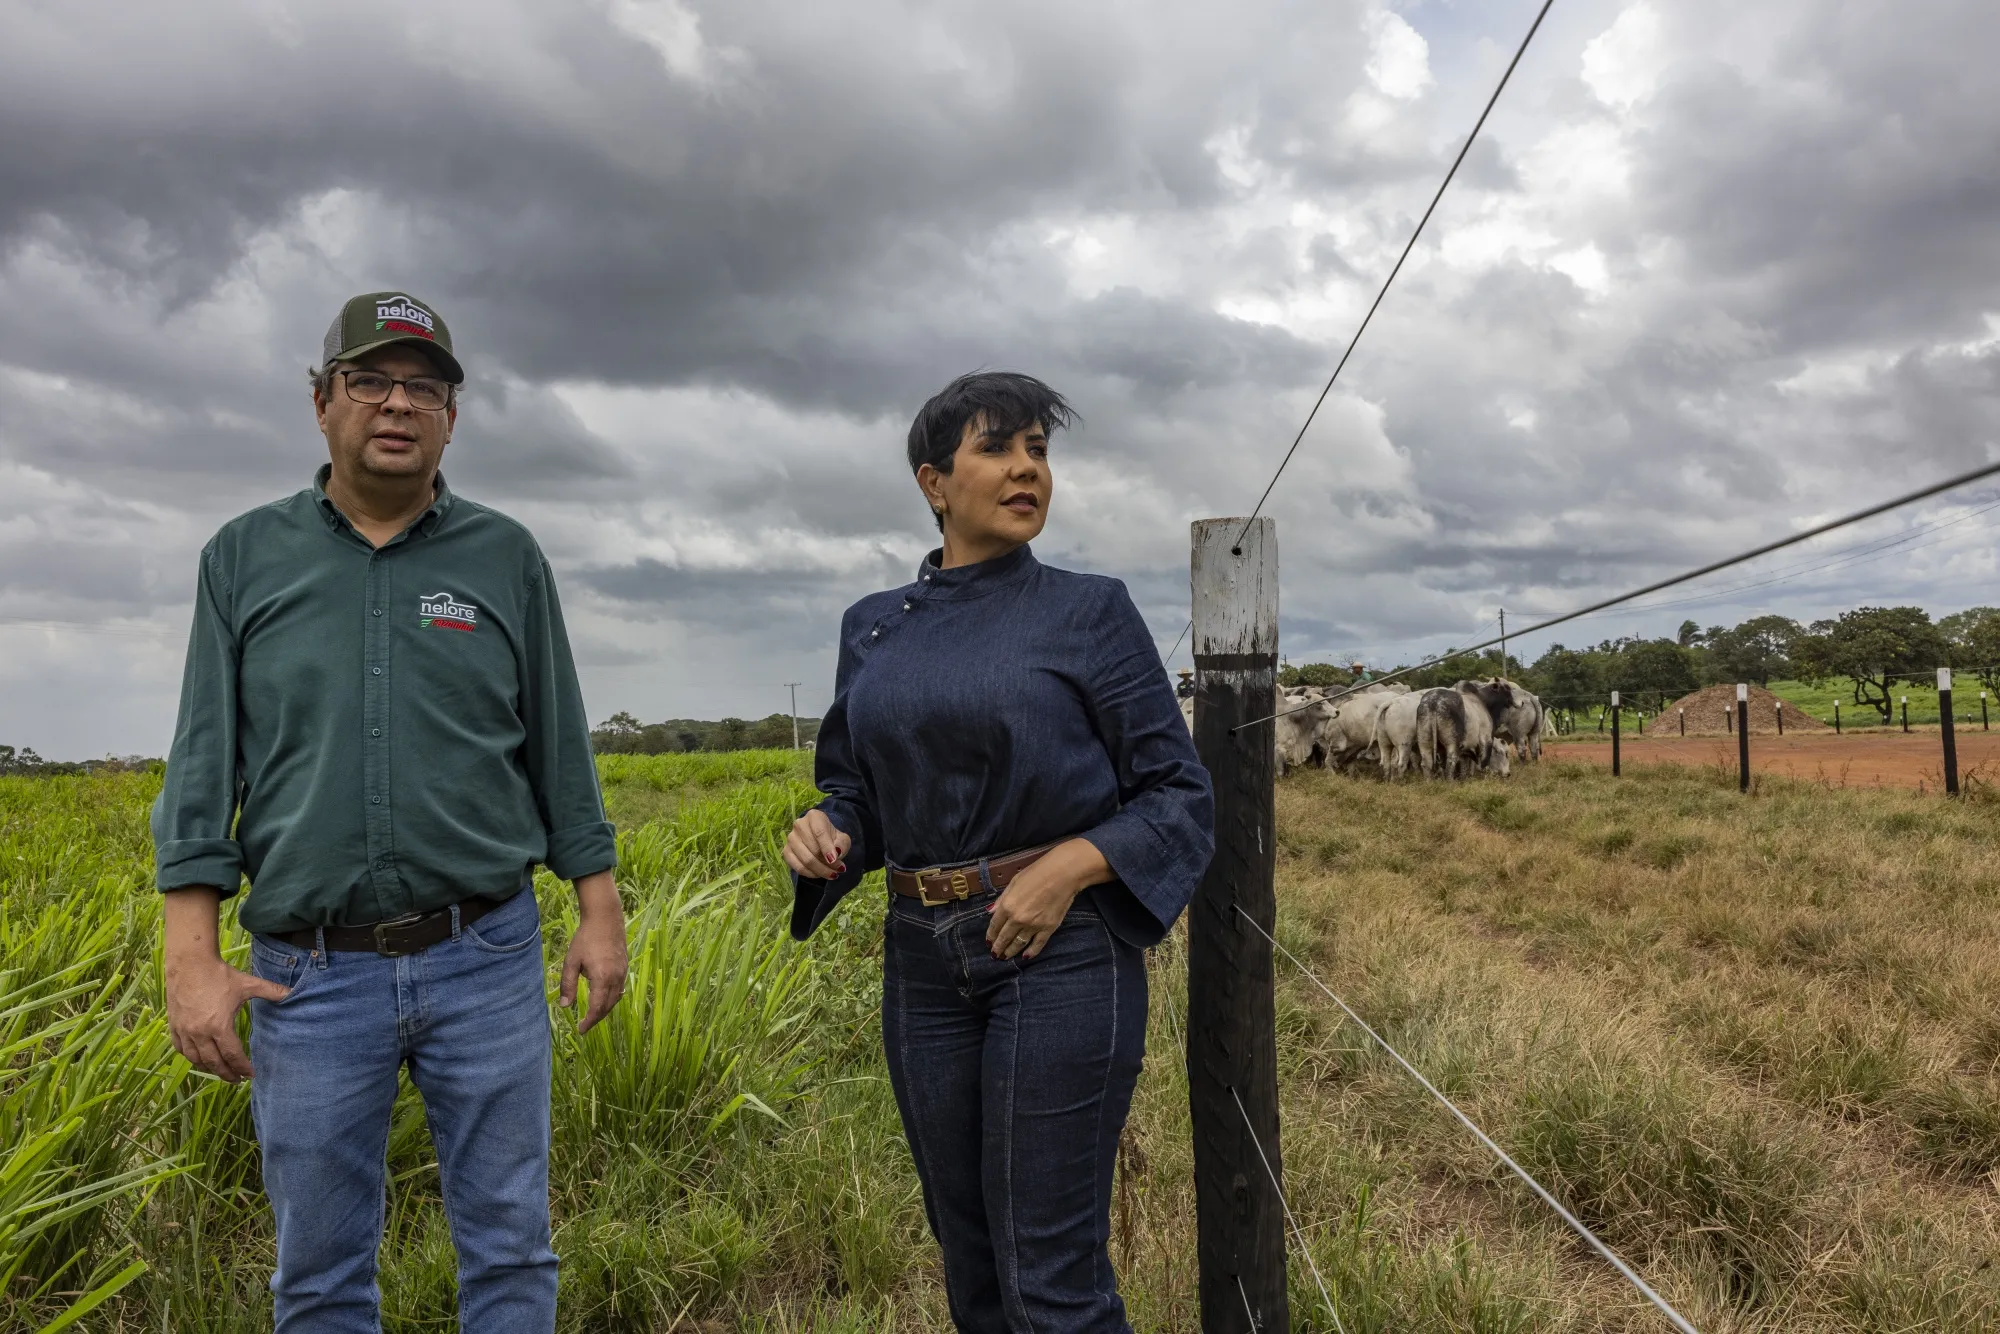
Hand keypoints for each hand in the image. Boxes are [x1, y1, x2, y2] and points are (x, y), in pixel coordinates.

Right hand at [163, 888, 288, 1082]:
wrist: (189, 964)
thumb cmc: (220, 975)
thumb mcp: (248, 984)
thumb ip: (271, 991)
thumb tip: (293, 993)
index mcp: (219, 1026)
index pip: (232, 1055)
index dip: (242, 1067)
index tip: (250, 1074)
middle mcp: (200, 1033)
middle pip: (214, 1063)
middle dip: (226, 1074)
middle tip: (236, 1080)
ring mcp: (184, 1031)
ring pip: (195, 1059)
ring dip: (208, 1068)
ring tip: (220, 1071)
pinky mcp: (174, 1026)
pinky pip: (181, 1049)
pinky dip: (191, 1057)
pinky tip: (199, 1058)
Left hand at [562, 871, 628, 1033]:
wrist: (605, 918)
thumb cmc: (585, 939)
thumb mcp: (571, 961)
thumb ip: (568, 985)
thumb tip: (565, 1007)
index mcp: (602, 978)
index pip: (597, 1008)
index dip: (589, 1021)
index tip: (580, 1030)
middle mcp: (616, 978)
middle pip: (608, 1007)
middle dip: (596, 1018)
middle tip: (585, 1026)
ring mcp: (622, 973)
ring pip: (616, 999)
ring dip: (605, 1010)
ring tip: (593, 1015)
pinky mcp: (624, 967)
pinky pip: (620, 989)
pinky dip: (612, 999)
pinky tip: (604, 999)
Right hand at [783, 808, 851, 880]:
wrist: (821, 840)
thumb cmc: (832, 838)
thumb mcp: (842, 839)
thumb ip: (842, 844)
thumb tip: (836, 853)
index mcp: (814, 816)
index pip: (819, 832)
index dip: (827, 848)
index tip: (834, 860)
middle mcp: (799, 825)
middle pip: (813, 849)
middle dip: (828, 863)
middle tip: (839, 869)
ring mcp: (791, 839)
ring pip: (805, 860)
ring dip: (820, 870)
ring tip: (832, 874)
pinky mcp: (786, 852)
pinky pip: (797, 867)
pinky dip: (810, 874)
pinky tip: (819, 874)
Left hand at [986, 838, 1112, 961]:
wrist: (1063, 874)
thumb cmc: (1037, 873)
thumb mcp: (1014, 882)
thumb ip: (1002, 899)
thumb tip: (990, 911)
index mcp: (1007, 906)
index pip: (994, 926)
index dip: (990, 936)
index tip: (988, 942)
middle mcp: (1018, 919)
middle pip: (1004, 938)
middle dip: (998, 948)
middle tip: (995, 955)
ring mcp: (1033, 926)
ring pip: (1019, 944)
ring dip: (1011, 952)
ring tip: (1006, 957)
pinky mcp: (1048, 929)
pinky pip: (1037, 945)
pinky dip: (1031, 952)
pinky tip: (1025, 957)